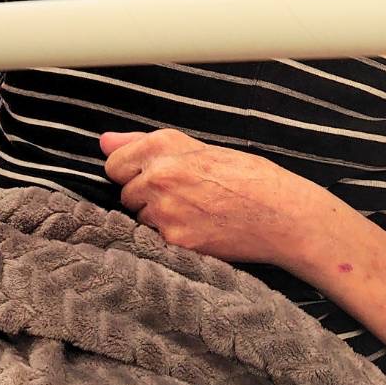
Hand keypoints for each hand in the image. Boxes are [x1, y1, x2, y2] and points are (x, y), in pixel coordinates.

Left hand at [100, 129, 316, 266]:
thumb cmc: (248, 176)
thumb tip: (104, 142)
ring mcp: (165, 213)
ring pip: (141, 219)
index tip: (150, 177)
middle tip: (184, 196)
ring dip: (158, 219)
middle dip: (146, 197)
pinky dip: (172, 238)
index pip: (115, 165)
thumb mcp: (200, 147)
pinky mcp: (175, 242)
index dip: (132, 172)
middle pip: (126, 194)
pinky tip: (199, 230)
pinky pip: (156, 241)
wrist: (281, 214)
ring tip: (195, 213)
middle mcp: (159, 178)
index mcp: (164, 148)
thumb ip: (145, 144)